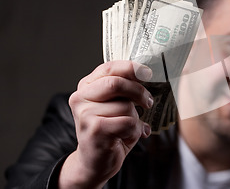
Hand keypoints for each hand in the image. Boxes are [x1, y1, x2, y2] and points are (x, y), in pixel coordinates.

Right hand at [59, 60, 153, 188]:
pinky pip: (128, 123)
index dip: (131, 68)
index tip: (147, 72)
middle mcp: (81, 97)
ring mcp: (85, 114)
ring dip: (136, 118)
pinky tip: (126, 137)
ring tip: (129, 128)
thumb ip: (125, 90)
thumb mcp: (117, 105)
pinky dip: (135, 130)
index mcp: (87, 86)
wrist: (95, 162)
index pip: (109, 68)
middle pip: (117, 83)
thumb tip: (148, 74)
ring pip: (125, 106)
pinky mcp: (94, 130)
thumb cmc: (110, 131)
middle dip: (139, 91)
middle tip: (148, 102)